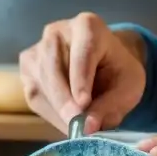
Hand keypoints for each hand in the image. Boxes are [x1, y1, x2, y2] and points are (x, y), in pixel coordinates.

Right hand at [19, 12, 145, 133]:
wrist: (104, 65)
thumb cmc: (119, 73)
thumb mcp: (128, 88)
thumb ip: (111, 106)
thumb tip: (87, 127)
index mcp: (87, 26)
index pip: (81, 53)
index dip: (80, 80)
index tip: (83, 104)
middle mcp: (56, 32)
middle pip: (53, 67)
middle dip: (64, 100)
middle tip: (76, 126)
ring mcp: (37, 49)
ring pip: (40, 83)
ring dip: (57, 110)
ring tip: (76, 128)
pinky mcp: (27, 68)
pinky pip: (33, 93)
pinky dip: (49, 113)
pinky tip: (66, 121)